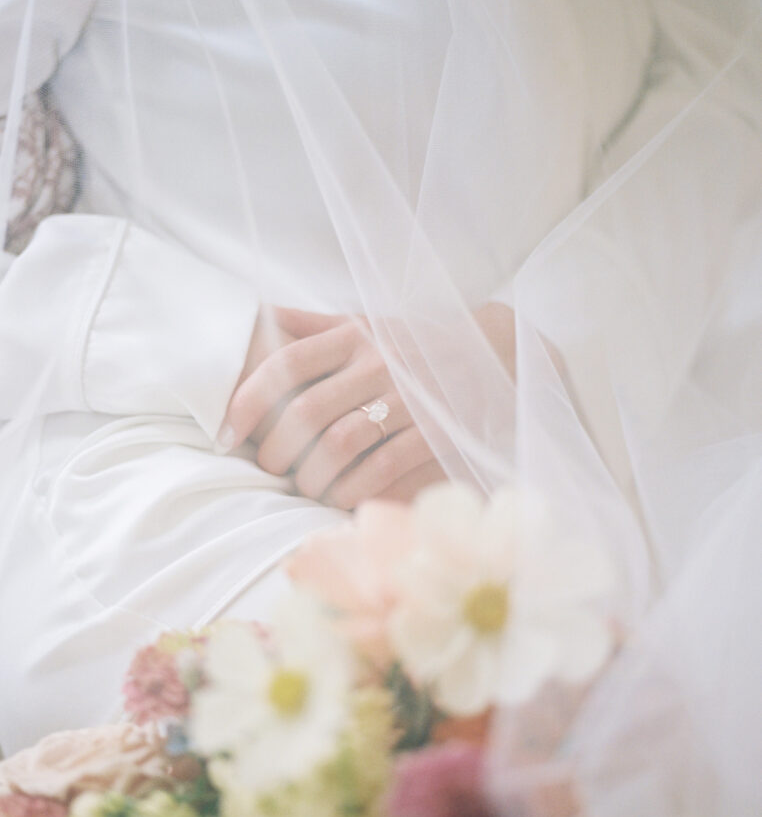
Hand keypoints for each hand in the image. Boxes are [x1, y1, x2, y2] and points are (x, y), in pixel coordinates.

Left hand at [218, 302, 516, 508]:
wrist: (492, 349)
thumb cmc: (410, 343)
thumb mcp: (363, 323)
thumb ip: (309, 325)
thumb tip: (254, 319)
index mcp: (353, 334)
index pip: (285, 364)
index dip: (247, 400)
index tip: (225, 430)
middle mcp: (378, 362)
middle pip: (306, 411)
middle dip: (275, 448)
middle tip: (267, 466)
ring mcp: (409, 398)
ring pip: (341, 443)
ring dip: (310, 475)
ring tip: (302, 486)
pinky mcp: (436, 431)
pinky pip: (382, 466)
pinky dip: (352, 488)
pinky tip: (338, 498)